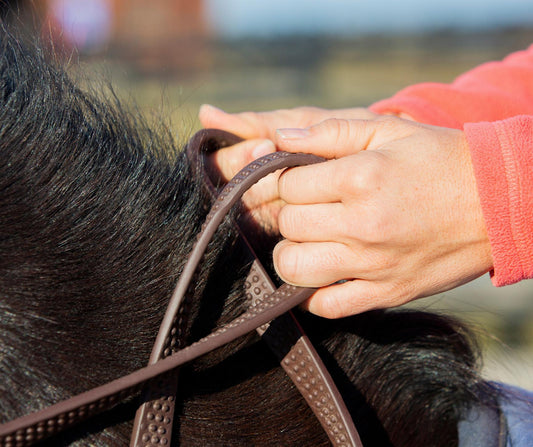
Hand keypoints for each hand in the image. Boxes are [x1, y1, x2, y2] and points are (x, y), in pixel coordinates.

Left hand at [272, 116, 492, 317]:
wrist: (499, 202)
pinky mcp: (386, 293)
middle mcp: (363, 224)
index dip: (289, 180)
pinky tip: (323, 273)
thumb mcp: (389, 130)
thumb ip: (330, 131)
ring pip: (294, 268)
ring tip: (311, 241)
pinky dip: (313, 294)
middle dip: (291, 213)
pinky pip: (327, 307)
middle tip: (310, 208)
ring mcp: (373, 264)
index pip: (288, 185)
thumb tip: (279, 138)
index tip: (305, 181)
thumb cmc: (440, 161)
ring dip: (292, 253)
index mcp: (360, 178)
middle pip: (287, 225)